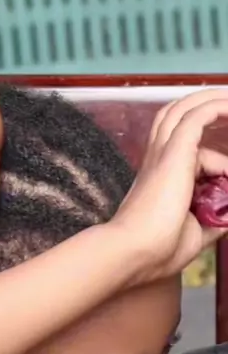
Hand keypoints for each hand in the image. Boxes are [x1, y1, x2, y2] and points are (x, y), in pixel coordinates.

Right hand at [112, 88, 227, 282]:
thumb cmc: (158, 251)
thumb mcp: (196, 234)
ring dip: (211, 101)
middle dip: (203, 105)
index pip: (188, 153)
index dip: (218, 164)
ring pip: (185, 109)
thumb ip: (214, 219)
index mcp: (159, 178)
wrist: (136, 252)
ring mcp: (163, 153)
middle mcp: (157, 160)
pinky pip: (198, 117)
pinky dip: (217, 108)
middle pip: (176, 115)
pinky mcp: (175, 152)